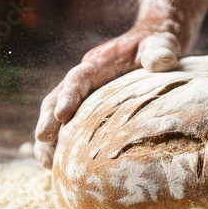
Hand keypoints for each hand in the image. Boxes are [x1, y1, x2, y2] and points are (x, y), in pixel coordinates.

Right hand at [34, 23, 183, 167]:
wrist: (152, 42)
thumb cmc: (156, 44)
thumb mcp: (161, 44)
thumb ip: (160, 51)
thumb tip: (164, 61)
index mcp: (98, 63)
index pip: (78, 78)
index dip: (68, 96)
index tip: (62, 116)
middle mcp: (85, 78)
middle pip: (57, 98)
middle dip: (48, 120)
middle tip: (42, 141)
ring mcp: (85, 93)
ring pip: (56, 113)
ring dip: (49, 137)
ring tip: (47, 163)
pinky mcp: (88, 106)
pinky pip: (69, 124)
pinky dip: (61, 143)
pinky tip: (59, 166)